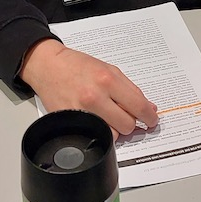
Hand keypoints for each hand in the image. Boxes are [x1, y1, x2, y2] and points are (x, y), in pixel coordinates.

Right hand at [20, 39, 157, 135]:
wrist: (48, 66)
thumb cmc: (77, 66)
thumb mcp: (109, 69)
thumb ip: (130, 89)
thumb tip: (149, 108)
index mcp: (108, 80)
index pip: (139, 106)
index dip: (150, 116)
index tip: (152, 119)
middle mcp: (96, 96)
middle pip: (128, 125)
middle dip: (130, 122)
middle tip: (125, 116)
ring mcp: (82, 111)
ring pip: (113, 135)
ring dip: (114, 129)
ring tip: (107, 117)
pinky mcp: (71, 120)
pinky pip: (94, 135)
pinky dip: (99, 131)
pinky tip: (97, 121)